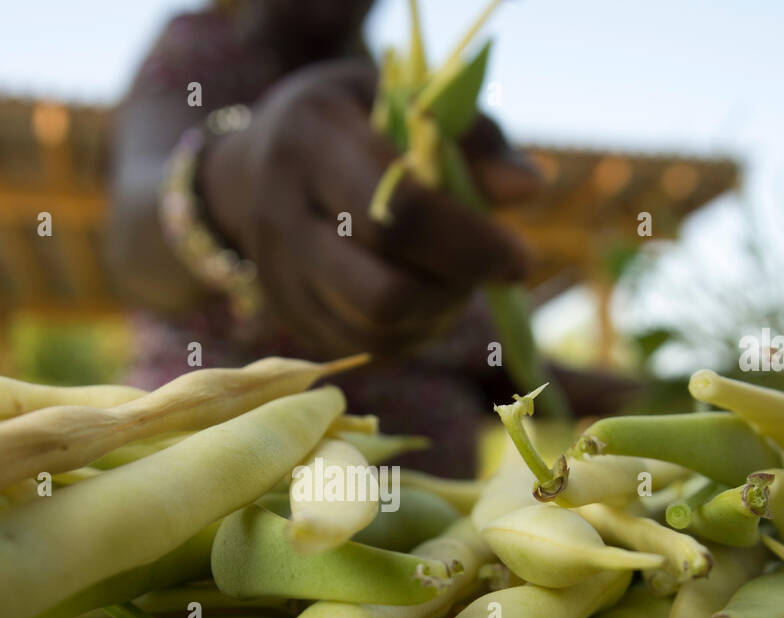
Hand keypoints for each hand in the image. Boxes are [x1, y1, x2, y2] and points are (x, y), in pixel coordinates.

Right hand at [198, 59, 541, 356]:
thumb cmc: (350, 122)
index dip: (469, 244)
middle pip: (381, 292)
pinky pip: (362, 349)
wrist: (252, 165)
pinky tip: (427, 304)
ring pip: (372, 331)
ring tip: (456, 284)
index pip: (397, 212)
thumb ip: (470, 139)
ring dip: (435, 319)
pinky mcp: (286, 316)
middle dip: (453, 293)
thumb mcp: (405, 101)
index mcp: (314, 142)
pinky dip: (411, 336)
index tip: (520, 255)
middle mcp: (282, 213)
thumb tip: (530, 190)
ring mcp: (278, 274)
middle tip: (488, 273)